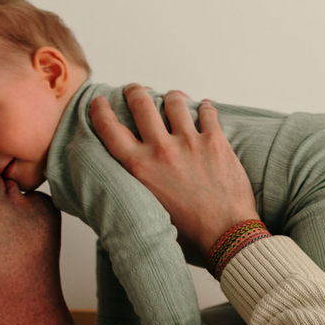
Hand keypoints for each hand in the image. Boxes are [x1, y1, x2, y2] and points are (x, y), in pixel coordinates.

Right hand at [90, 85, 258, 261]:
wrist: (225, 235)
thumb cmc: (189, 231)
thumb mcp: (148, 207)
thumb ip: (138, 185)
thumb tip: (131, 177)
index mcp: (140, 168)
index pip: (111, 130)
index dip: (100, 112)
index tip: (99, 102)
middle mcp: (161, 150)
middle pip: (142, 105)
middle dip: (135, 92)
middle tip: (135, 90)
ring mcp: (189, 142)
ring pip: (175, 102)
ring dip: (172, 97)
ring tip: (173, 98)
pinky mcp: (215, 141)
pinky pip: (208, 113)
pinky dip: (206, 108)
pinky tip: (205, 109)